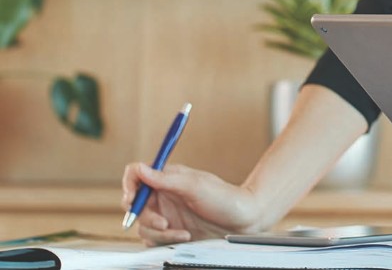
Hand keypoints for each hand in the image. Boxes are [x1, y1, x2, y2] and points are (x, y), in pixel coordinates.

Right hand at [121, 162, 263, 245]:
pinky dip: (164, 241)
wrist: (244, 221)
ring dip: (159, 232)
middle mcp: (163, 195)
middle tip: (163, 223)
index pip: (136, 176)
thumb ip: (165, 179)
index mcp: (167, 178)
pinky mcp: (170, 232)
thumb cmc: (225, 199)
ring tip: (182, 233)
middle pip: (134, 205)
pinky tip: (184, 237)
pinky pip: (153, 240)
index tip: (132, 199)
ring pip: (143, 226)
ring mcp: (166, 214)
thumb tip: (140, 169)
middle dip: (146, 216)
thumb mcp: (195, 186)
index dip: (129, 185)